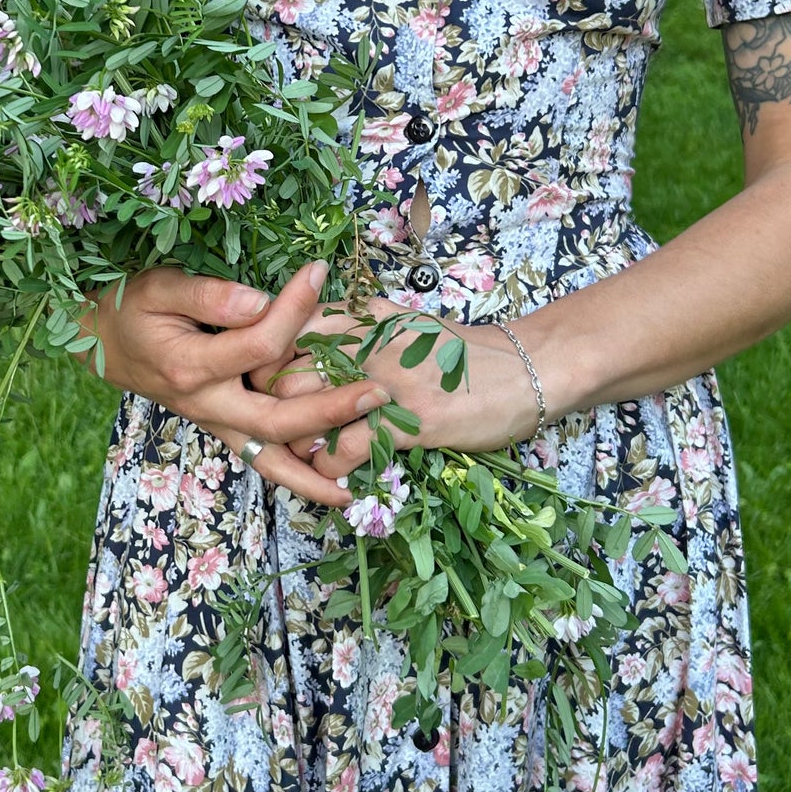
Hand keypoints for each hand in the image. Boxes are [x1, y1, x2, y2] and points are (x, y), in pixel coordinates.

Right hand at [84, 262, 391, 507]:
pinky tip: (333, 485)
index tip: (319, 272)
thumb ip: (208, 295)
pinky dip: (296, 476)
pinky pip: (263, 458)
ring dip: (313, 474)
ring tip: (357, 485)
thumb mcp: (160, 288)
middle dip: (329, 411)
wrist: (106, 345)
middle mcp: (207, 404)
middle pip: (276, 419)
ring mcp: (216, 422)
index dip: (293, 308)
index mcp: (191, 366)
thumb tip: (259, 300)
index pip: (259, 344)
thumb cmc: (134, 309)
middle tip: (377, 393)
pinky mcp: (224, 428)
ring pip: (269, 458)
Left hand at [250, 297, 541, 481]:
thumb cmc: (462, 354)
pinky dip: (328, 467)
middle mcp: (367, 344)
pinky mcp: (408, 422)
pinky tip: (333, 473)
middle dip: (269, 404)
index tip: (263, 384)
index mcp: (364, 318)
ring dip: (293, 439)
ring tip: (299, 452)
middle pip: (285, 372)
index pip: (289, 329)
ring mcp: (386, 383)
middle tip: (271, 427)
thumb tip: (307, 334)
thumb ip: (358, 326)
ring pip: (305, 413)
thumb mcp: (404, 324)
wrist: (526, 370)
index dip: (266, 359)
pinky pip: (345, 449)